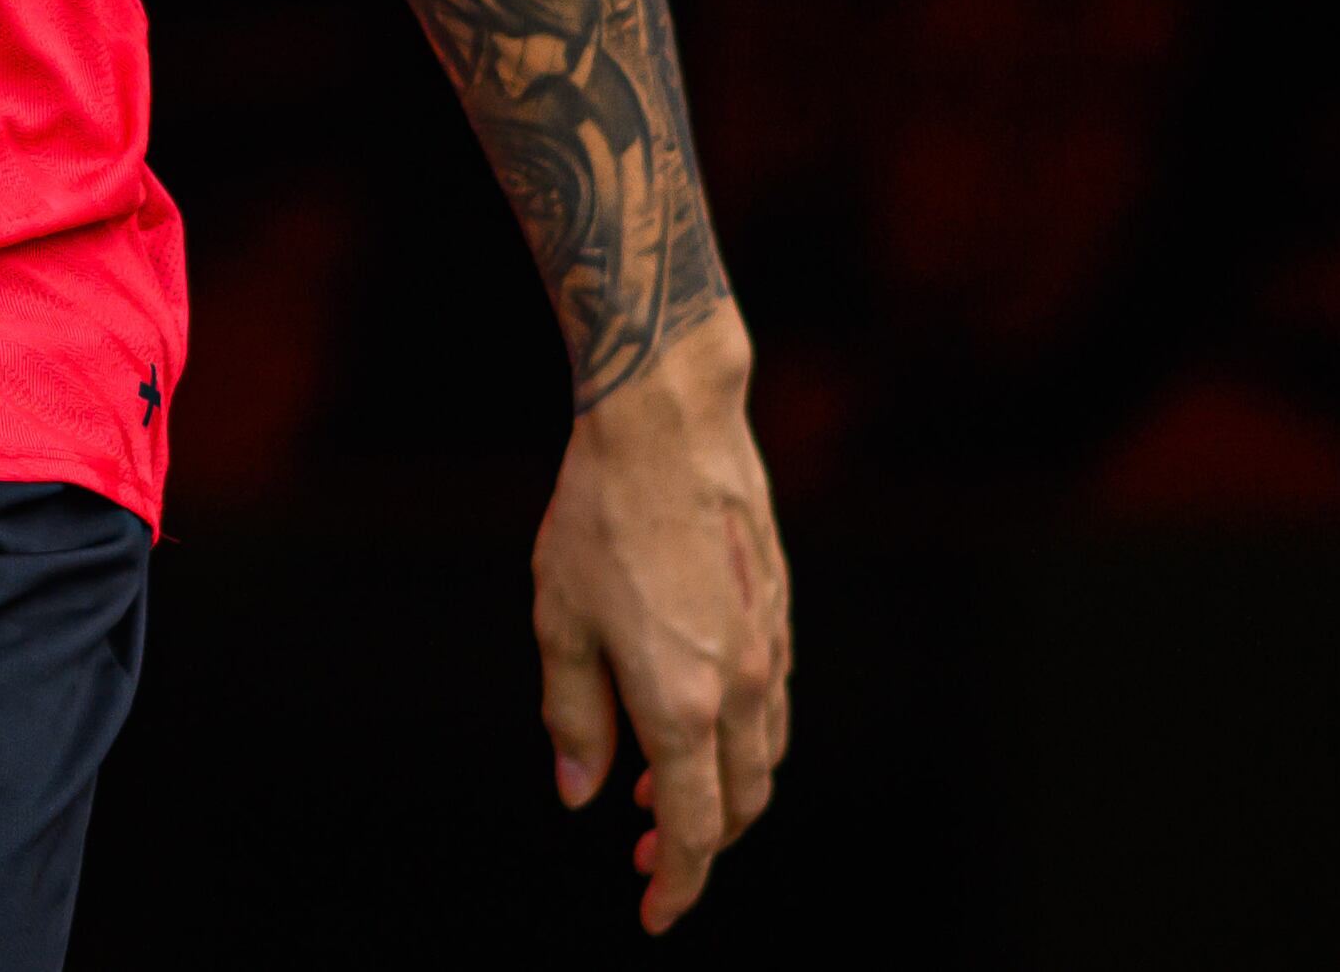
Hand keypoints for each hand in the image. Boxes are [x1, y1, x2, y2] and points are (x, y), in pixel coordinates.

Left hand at [532, 305, 790, 933]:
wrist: (666, 424)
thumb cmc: (599, 517)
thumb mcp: (559, 623)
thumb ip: (574, 718)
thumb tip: (584, 794)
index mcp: (682, 702)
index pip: (695, 831)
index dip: (676, 884)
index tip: (653, 914)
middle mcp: (741, 685)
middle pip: (741, 804)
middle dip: (700, 844)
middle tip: (647, 851)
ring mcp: (769, 646)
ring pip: (764, 755)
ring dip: (724, 791)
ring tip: (663, 786)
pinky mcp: (780, 609)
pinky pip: (772, 701)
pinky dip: (741, 735)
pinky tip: (697, 716)